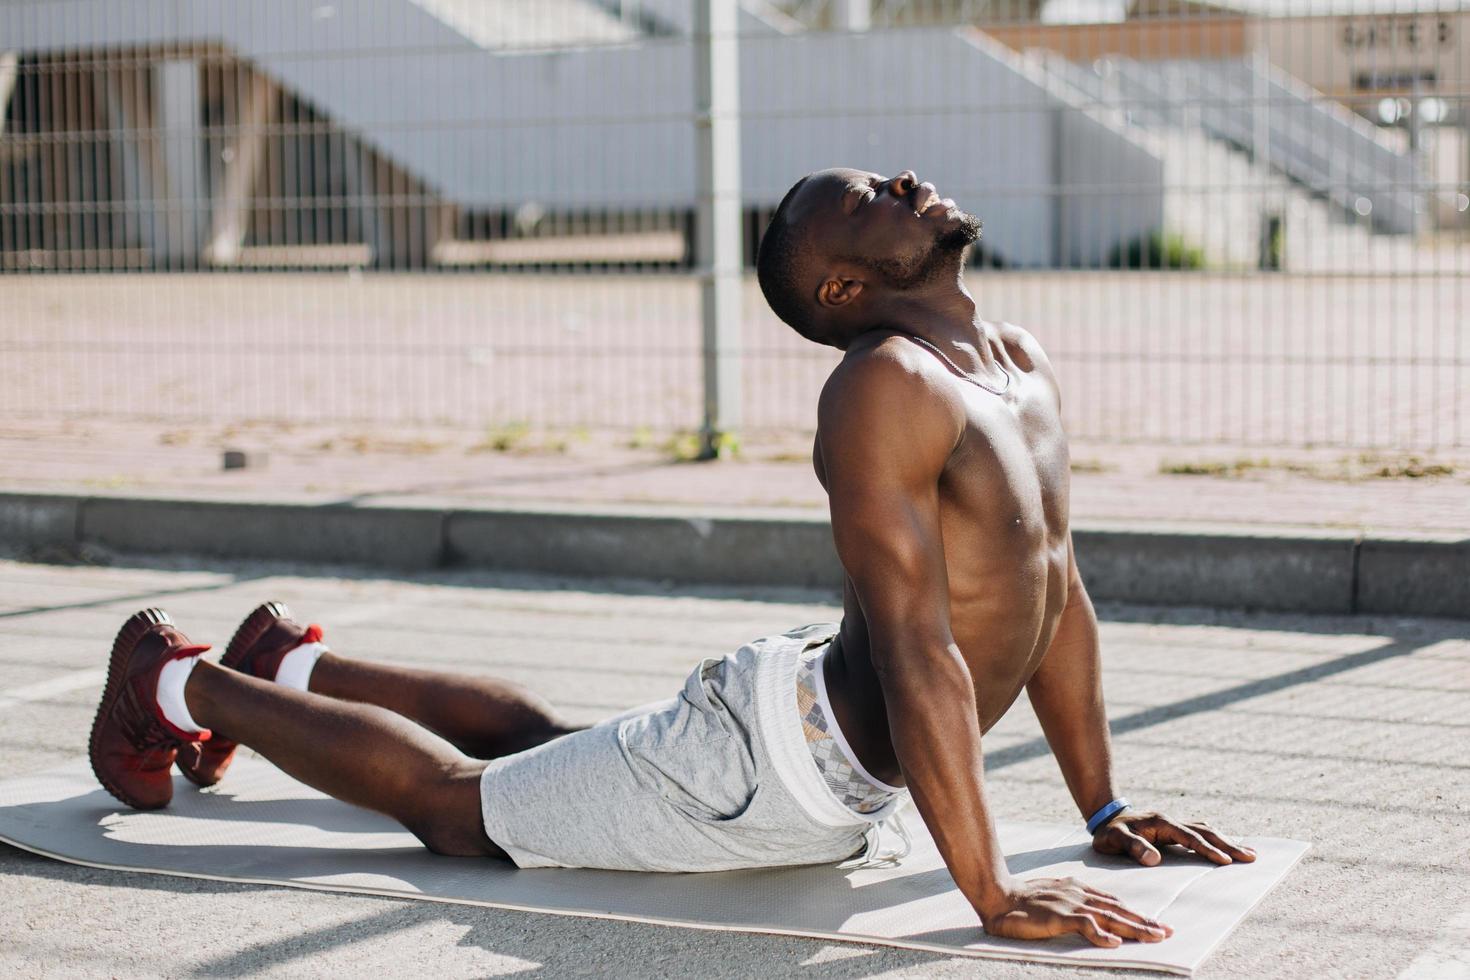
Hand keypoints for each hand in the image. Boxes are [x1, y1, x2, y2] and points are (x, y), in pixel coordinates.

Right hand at [979, 876, 1173, 947]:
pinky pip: (1084, 925)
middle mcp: (1078, 894)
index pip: (1114, 901)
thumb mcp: (1054, 895)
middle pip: (1118, 908)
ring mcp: (1069, 904)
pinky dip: (1100, 935)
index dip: (1136, 913)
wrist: (997, 895)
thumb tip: (1094, 918)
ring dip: (1133, 927)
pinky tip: (1114, 943)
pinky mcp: (1057, 916)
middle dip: (1144, 921)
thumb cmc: (1022, 899)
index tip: (1156, 923)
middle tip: (1168, 932)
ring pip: (1109, 916)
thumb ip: (1074, 903)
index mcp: (1077, 888)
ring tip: (1154, 937)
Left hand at [1092, 811, 1256, 866]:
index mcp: (1160, 823)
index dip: (1207, 849)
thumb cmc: (1110, 833)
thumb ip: (1132, 847)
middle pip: (1205, 831)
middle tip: (1251, 857)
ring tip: (1249, 854)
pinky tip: (1229, 847)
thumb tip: (1153, 860)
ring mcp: (1174, 824)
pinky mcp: (1175, 830)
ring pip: (1206, 831)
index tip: (1225, 860)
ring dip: (1227, 841)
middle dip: (1228, 844)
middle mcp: (1171, 821)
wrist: (1106, 820)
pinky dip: (1217, 840)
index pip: (1189, 837)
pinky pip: (1201, 834)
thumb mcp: (1114, 840)